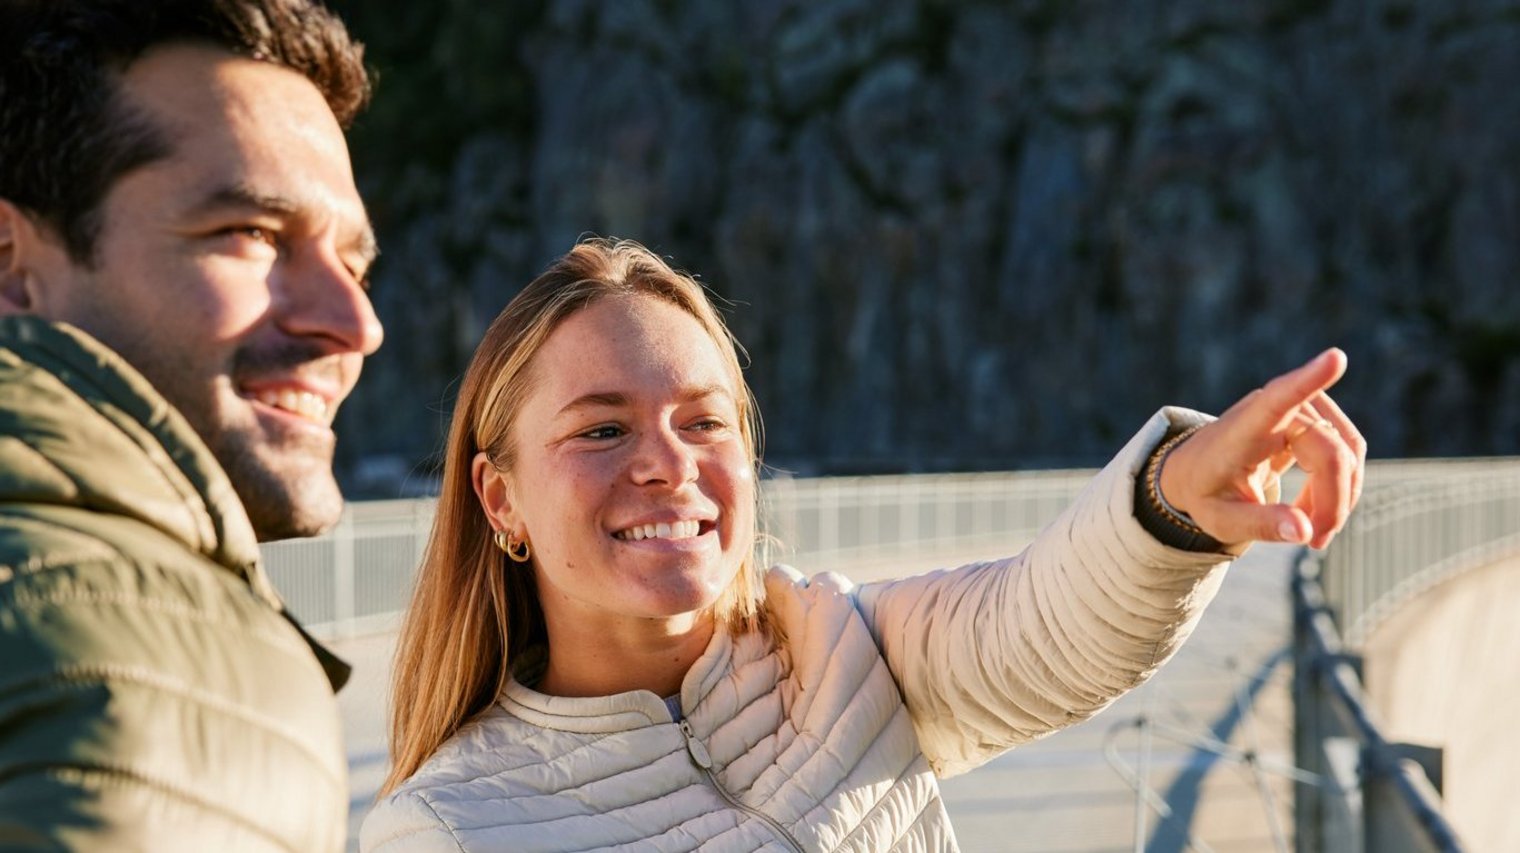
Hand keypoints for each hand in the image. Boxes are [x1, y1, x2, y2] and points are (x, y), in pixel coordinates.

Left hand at [1159, 348, 1365, 549]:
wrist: (1196, 472)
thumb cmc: (1206, 493)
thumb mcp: (1221, 519)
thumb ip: (1260, 524)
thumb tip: (1305, 532)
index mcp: (1242, 430)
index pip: (1277, 399)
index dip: (1308, 381)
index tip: (1336, 358)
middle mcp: (1271, 411)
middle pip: (1331, 450)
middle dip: (1334, 502)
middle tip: (1315, 541)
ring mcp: (1296, 410)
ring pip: (1348, 450)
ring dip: (1342, 495)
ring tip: (1312, 531)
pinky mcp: (1313, 418)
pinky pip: (1348, 450)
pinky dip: (1342, 485)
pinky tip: (1315, 511)